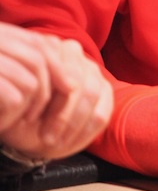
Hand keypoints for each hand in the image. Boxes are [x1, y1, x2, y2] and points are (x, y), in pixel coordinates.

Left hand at [0, 24, 113, 159]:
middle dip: (62, 115)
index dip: (45, 98)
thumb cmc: (19, 113)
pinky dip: (85, 130)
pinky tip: (69, 142)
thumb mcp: (18, 102)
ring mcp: (92, 70)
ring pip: (92, 95)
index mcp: (50, 48)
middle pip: (77, 82)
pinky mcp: (105, 90)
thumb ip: (32, 90)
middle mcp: (74, 52)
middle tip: (46, 138)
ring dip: (74, 124)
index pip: (57, 69)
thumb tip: (45, 89)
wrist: (30, 128)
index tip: (30, 120)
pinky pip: (102, 112)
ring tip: (56, 142)